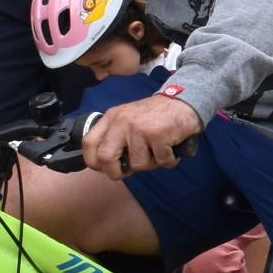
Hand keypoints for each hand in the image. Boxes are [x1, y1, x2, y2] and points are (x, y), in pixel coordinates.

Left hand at [83, 92, 203, 179]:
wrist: (183, 101)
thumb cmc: (156, 115)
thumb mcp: (127, 119)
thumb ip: (114, 136)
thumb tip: (106, 165)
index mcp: (111, 118)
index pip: (88, 143)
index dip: (94, 162)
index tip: (106, 168)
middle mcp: (122, 122)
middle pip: (105, 158)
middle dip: (116, 172)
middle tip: (128, 171)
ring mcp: (139, 128)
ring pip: (137, 164)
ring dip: (151, 164)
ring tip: (158, 151)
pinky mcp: (158, 134)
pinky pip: (161, 161)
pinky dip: (169, 161)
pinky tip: (171, 149)